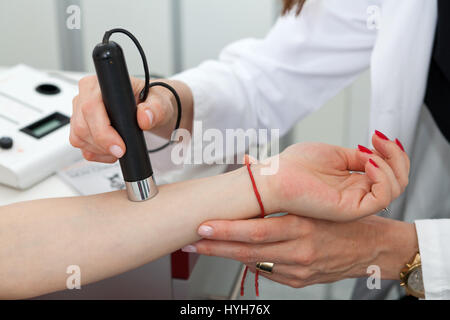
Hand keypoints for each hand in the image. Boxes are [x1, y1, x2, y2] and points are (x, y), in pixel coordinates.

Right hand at [70, 75, 189, 162]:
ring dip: (101, 150)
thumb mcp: (159, 102)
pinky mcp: (81, 130)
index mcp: (101, 84)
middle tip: (123, 150)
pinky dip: (99, 154)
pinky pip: (83, 148)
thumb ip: (155, 108)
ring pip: (80, 138)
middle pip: (81, 126)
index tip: (120, 145)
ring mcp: (81, 114)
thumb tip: (145, 117)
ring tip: (121, 146)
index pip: (90, 107)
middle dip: (103, 144)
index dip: (102, 130)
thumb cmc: (151, 101)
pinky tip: (113, 149)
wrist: (151, 111)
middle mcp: (85, 96)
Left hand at [187, 214, 417, 287]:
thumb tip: (250, 170)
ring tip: (204, 248)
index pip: (256, 230)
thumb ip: (283, 195)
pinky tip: (238, 254)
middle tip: (191, 242)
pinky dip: (252, 263)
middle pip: (248, 250)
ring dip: (228, 255)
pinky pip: (269, 273)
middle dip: (216, 247)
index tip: (203, 226)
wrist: (373, 247)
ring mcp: (300, 270)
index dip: (226, 230)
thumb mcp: (316, 202)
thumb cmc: (343, 219)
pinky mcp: (301, 282)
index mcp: (302, 226)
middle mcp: (299, 250)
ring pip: (255, 263)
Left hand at [257, 131, 409, 220]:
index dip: (392, 153)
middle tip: (379, 139)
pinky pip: (381, 197)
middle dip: (398, 156)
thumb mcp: (335, 154)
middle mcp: (358, 193)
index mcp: (354, 181)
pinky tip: (369, 163)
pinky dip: (383, 177)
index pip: (389, 172)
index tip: (377, 135)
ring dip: (391, 164)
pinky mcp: (349, 209)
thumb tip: (377, 153)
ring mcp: (355, 202)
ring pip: (395, 188)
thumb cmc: (295, 166)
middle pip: (398, 180)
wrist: (274, 177)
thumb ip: (359, 157)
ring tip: (370, 152)